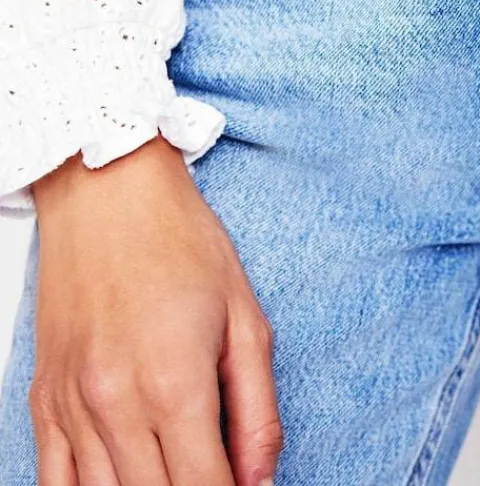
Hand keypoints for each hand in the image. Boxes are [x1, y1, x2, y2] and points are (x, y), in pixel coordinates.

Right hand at [29, 136, 281, 485]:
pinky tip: (123, 482)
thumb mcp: (245, 317)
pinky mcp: (44, 402)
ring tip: (175, 474)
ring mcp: (73, 407)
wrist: (108, 194)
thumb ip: (258, 408)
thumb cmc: (180, 242)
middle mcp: (117, 404)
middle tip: (217, 477)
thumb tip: (262, 480)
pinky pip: (53, 484)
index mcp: (176, 382)